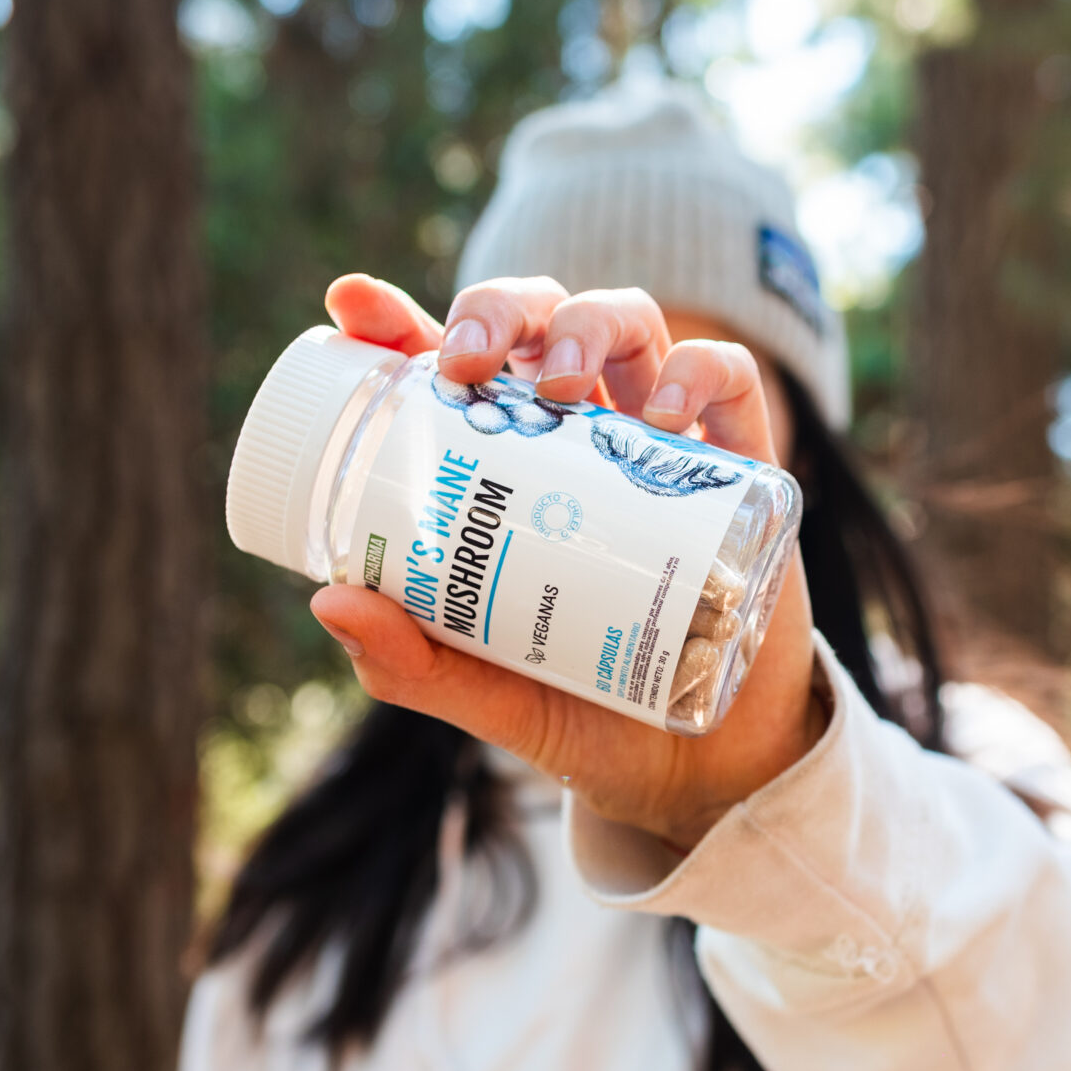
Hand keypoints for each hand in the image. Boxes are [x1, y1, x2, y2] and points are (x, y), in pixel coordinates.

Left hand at [308, 272, 825, 850]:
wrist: (705, 766)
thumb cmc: (587, 711)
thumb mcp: (491, 697)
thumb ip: (414, 663)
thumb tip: (330, 602)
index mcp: (506, 468)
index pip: (447, 371)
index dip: (397, 322)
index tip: (353, 304)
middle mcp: (577, 437)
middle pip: (536, 320)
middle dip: (498, 308)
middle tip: (469, 359)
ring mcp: (658, 442)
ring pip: (625, 321)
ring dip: (587, 324)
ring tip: (561, 381)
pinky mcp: (739, 466)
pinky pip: (729, 378)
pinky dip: (697, 372)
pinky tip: (663, 414)